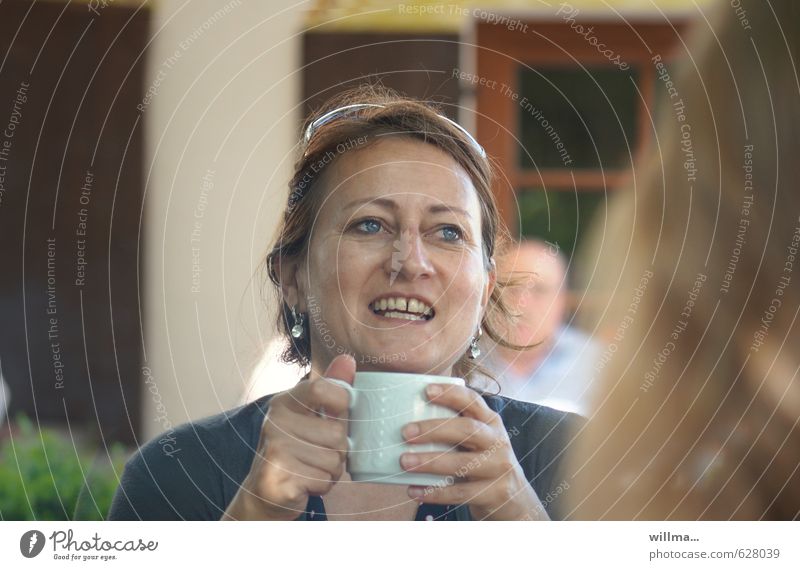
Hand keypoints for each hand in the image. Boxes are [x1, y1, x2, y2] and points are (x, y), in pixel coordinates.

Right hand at [222, 354, 354, 519]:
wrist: (266, 492)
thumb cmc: (297, 450)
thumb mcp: (313, 416)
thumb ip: (333, 388)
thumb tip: (348, 359)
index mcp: (284, 402)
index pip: (321, 388)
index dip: (342, 401)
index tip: (339, 413)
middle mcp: (274, 422)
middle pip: (337, 433)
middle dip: (339, 450)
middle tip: (321, 453)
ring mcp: (273, 450)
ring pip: (333, 460)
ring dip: (331, 470)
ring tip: (313, 468)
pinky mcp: (277, 478)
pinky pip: (323, 480)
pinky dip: (322, 485)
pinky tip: (305, 482)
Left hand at [400, 383, 548, 520]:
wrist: (516, 500)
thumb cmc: (484, 463)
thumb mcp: (479, 441)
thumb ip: (455, 429)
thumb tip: (406, 421)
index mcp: (491, 422)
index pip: (472, 401)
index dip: (450, 393)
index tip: (426, 391)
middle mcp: (498, 441)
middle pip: (466, 429)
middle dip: (434, 429)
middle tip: (405, 433)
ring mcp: (499, 468)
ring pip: (462, 463)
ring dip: (430, 462)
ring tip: (404, 461)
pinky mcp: (495, 493)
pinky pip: (460, 492)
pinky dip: (435, 492)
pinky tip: (414, 491)